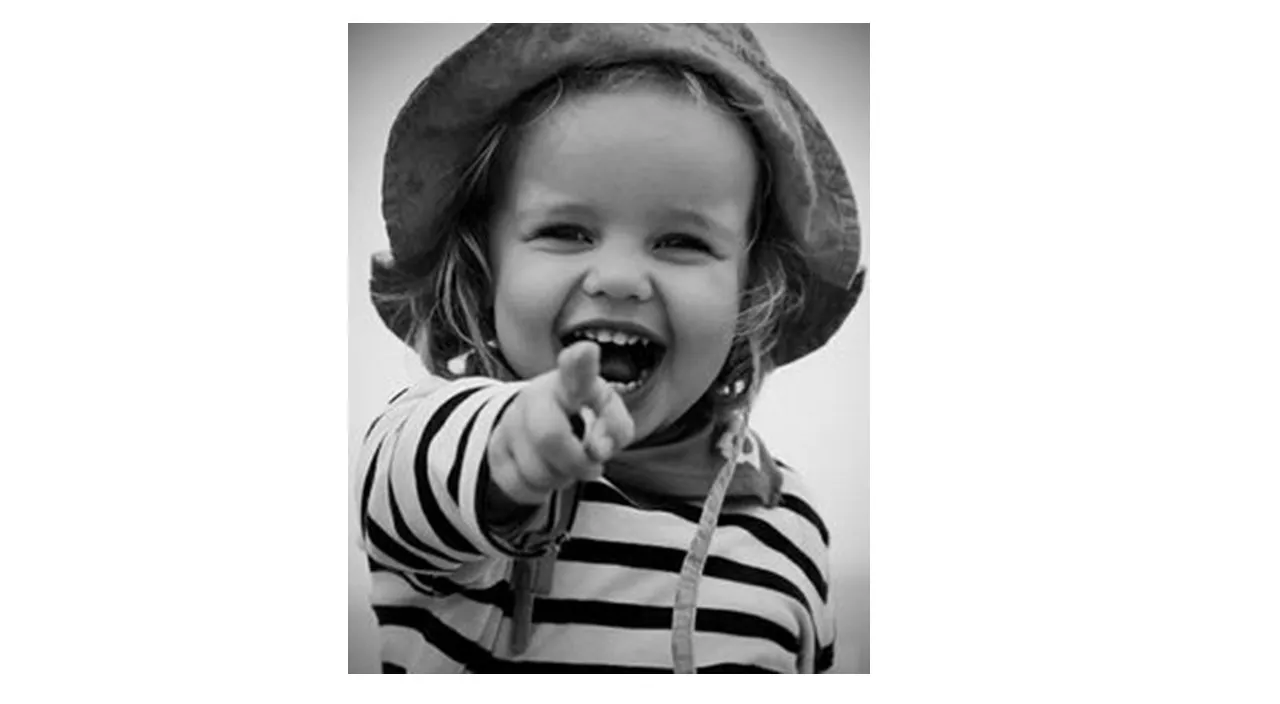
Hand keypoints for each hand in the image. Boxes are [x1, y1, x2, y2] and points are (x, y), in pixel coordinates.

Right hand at [487, 341, 634, 505]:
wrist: (539, 427)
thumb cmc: (585, 419)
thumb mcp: (610, 419)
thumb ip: (616, 430)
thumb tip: (597, 449)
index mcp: (571, 383)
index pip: (576, 371)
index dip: (580, 362)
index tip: (588, 350)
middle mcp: (535, 396)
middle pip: (548, 436)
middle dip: (576, 462)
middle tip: (592, 466)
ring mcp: (510, 421)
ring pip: (536, 470)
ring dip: (561, 479)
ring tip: (566, 465)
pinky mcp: (495, 449)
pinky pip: (519, 486)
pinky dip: (540, 490)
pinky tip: (546, 472)